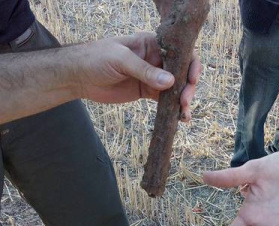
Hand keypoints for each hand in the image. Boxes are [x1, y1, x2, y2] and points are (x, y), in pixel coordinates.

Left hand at [76, 32, 201, 121]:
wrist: (77, 76)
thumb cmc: (96, 58)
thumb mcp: (120, 60)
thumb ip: (144, 70)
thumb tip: (171, 81)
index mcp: (152, 44)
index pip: (180, 51)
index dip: (191, 64)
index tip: (192, 79)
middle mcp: (157, 59)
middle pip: (183, 72)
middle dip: (188, 87)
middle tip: (184, 101)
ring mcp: (154, 77)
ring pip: (177, 88)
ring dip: (183, 100)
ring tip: (184, 114)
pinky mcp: (148, 92)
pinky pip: (166, 100)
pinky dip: (174, 109)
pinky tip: (179, 118)